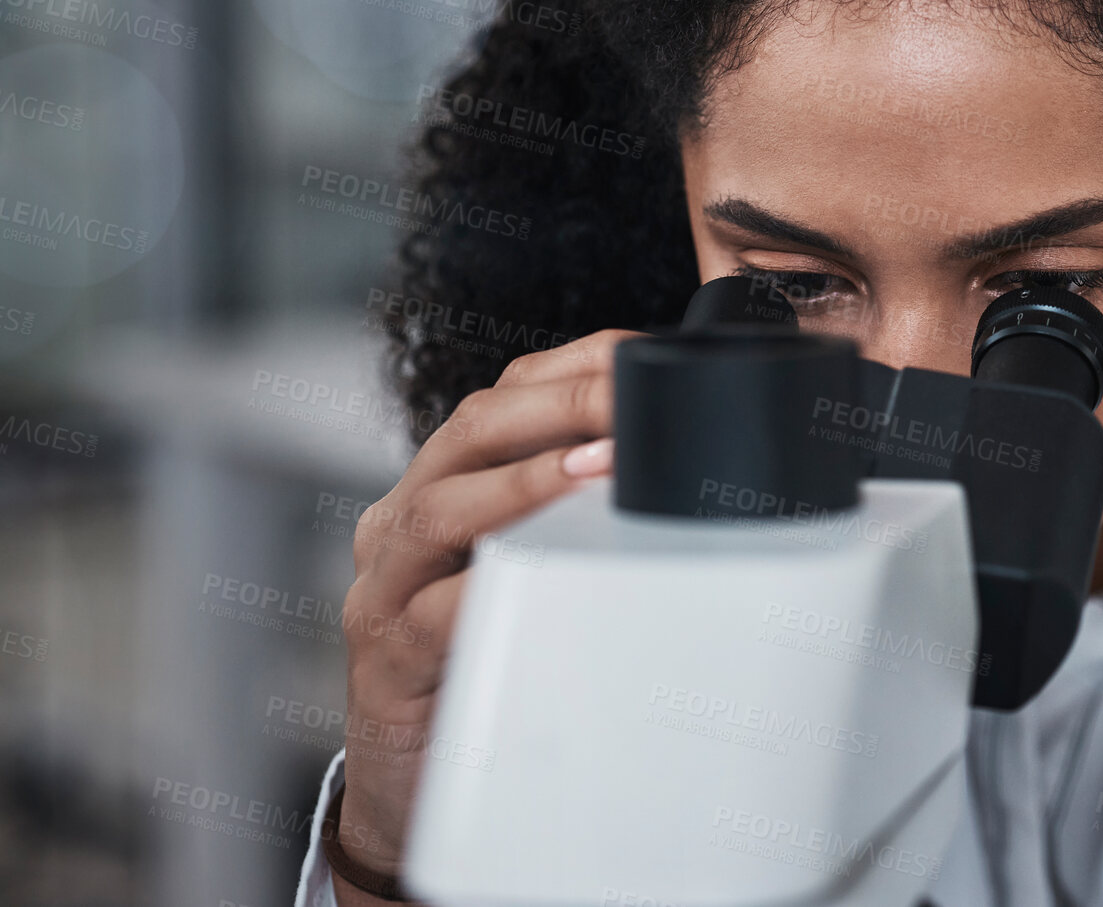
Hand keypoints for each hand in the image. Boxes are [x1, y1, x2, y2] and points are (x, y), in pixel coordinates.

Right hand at [331, 329, 639, 896]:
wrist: (409, 780)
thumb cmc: (484, 660)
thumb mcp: (529, 572)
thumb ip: (580, 517)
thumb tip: (685, 466)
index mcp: (443, 483)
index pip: (505, 395)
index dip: (576, 364)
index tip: (645, 353)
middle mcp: (403, 521)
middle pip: (474, 430)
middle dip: (564, 404)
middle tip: (635, 398)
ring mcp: (386, 586)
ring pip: (444, 506)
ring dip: (528, 481)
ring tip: (600, 464)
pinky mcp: (388, 657)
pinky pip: (437, 612)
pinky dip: (491, 586)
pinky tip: (547, 574)